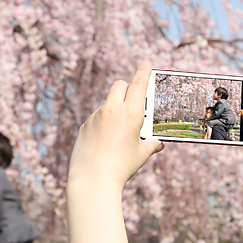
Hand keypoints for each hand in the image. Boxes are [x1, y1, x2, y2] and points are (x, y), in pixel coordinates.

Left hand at [66, 60, 163, 242]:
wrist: (93, 180)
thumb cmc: (121, 167)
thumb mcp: (141, 155)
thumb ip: (151, 145)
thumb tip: (158, 144)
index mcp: (130, 113)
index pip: (138, 84)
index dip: (143, 71)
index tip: (146, 62)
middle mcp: (111, 110)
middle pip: (119, 86)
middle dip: (127, 88)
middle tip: (134, 101)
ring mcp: (95, 117)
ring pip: (107, 104)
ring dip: (115, 109)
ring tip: (119, 133)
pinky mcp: (84, 126)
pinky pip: (96, 118)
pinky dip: (103, 124)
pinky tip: (104, 143)